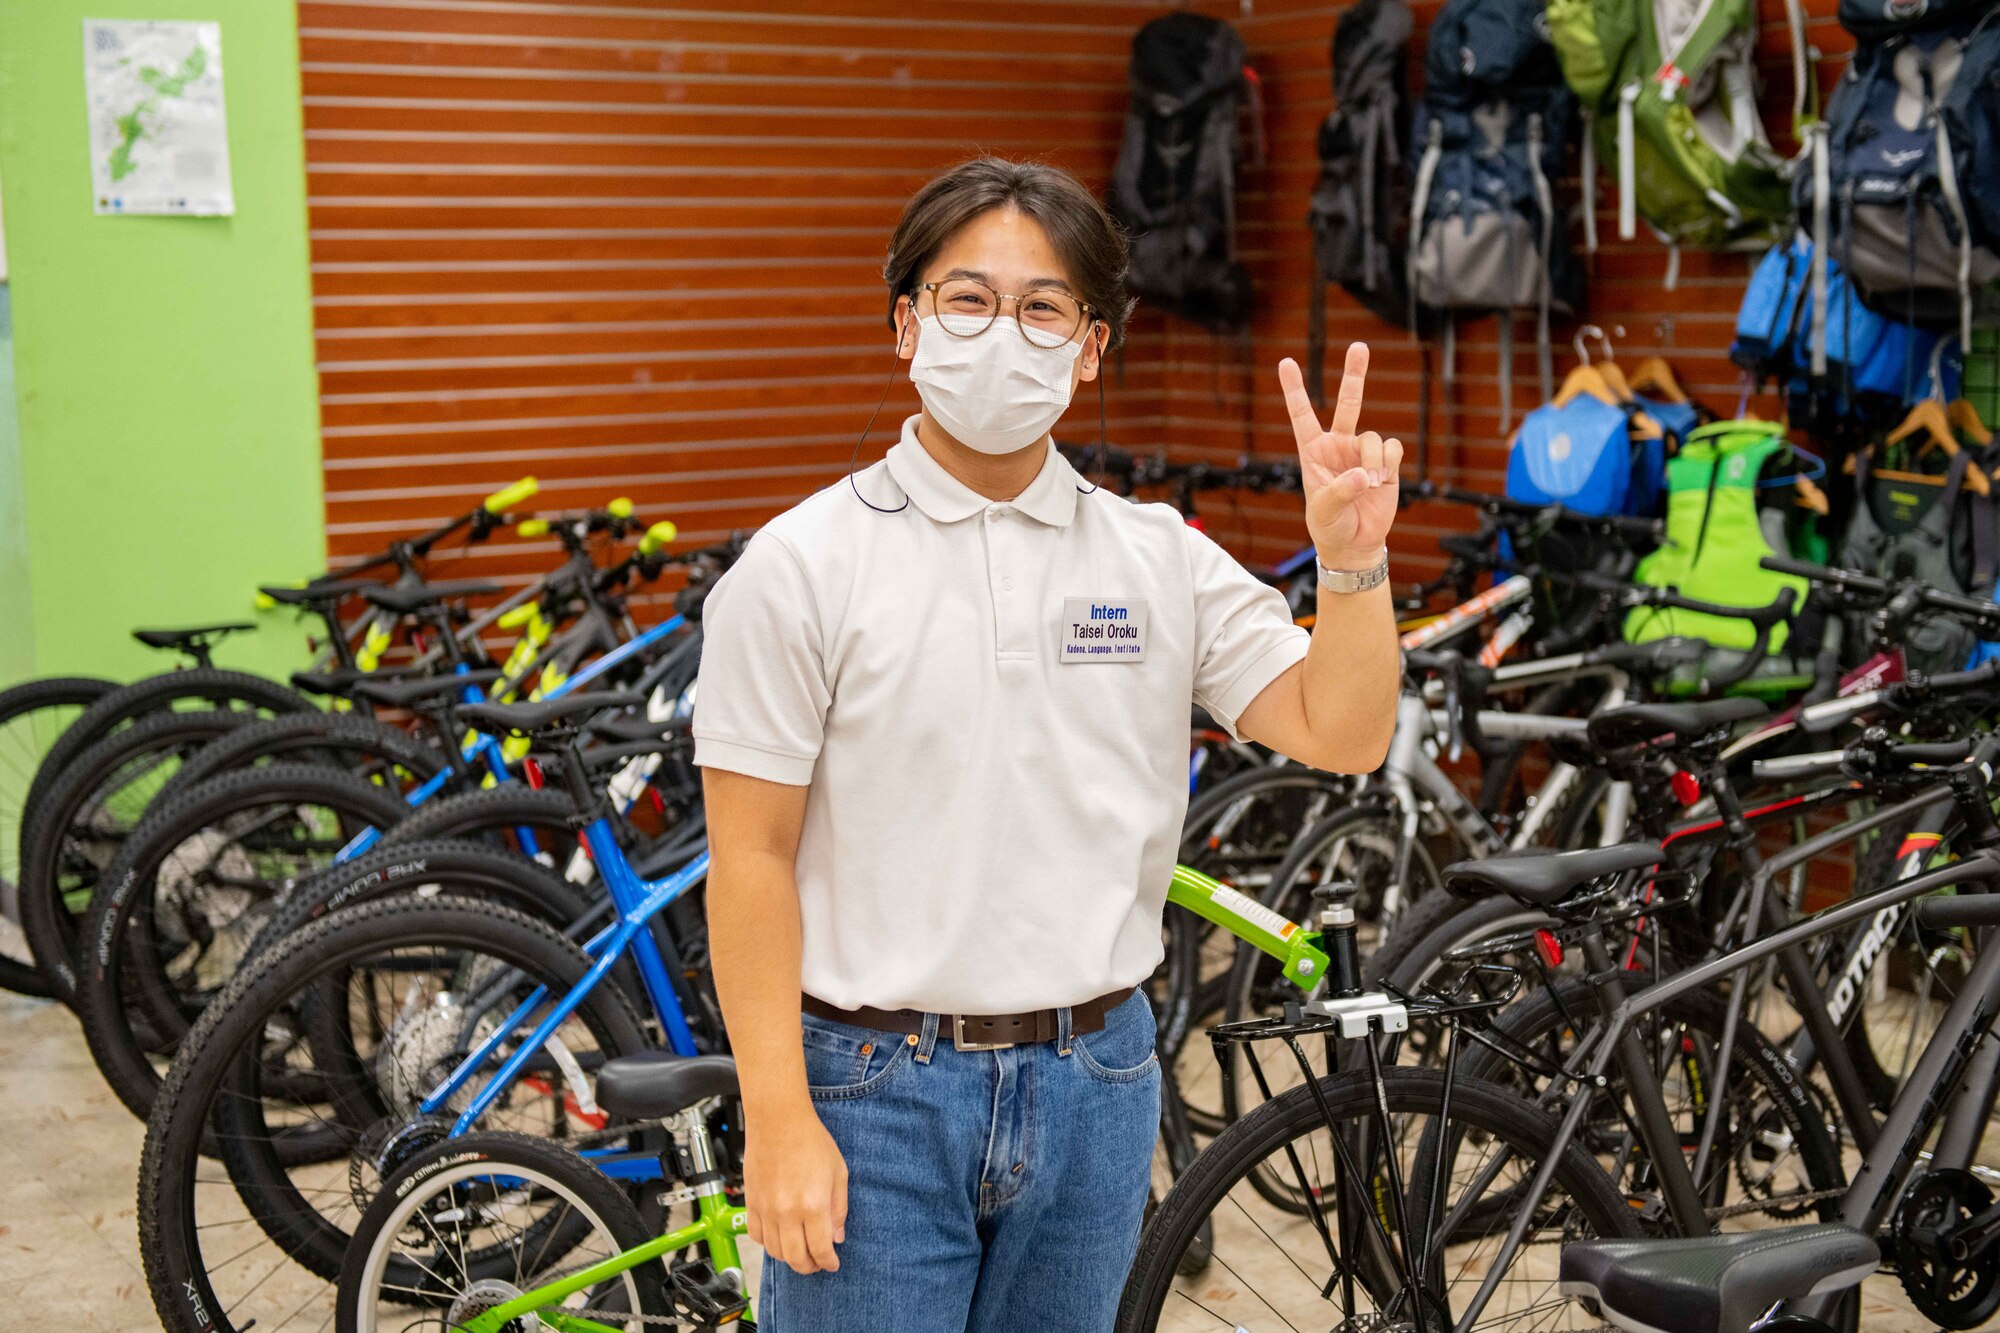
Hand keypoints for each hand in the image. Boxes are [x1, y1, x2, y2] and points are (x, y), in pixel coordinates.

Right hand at [744, 1104, 848, 1274]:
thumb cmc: (810, 1139)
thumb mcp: (838, 1172)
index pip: (820, 1250)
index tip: (832, 1263)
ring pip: (774, 1251)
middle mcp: (787, 1212)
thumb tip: (837, 1236)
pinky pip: (756, 1235)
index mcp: (813, 1205)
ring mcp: (766, 1209)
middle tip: (817, 1263)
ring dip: (789, 1257)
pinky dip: (768, 1243)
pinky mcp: (751, 1202)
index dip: (828, 1262)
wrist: (778, 1119)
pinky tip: (779, 1236)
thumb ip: (838, 1208)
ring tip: (800, 1251)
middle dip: (810, 1266)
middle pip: (796, 1258)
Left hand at [1279, 344, 1402, 568]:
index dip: (1294, 389)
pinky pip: (1393, 448)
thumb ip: (1340, 491)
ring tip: (1369, 484)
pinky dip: (1389, 463)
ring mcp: (1363, 452)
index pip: (1302, 415)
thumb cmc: (1329, 526)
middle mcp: (1339, 445)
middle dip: (1354, 375)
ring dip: (1372, 460)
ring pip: (1373, 437)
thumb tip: (1364, 474)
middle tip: (1359, 346)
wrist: (1355, 543)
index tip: (1286, 363)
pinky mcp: (1387, 462)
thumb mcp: (1324, 511)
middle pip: (1348, 403)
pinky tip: (1383, 479)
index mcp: (1313, 452)